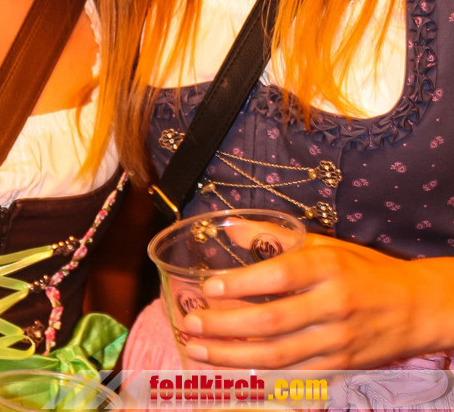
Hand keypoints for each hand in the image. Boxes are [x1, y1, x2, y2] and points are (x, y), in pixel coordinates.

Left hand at [182, 233, 453, 369]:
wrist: (414, 308)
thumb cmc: (362, 269)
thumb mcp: (324, 244)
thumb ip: (276, 236)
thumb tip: (231, 228)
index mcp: (328, 267)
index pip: (279, 275)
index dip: (241, 283)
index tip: (208, 286)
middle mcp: (333, 305)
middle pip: (271, 321)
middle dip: (224, 325)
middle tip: (191, 323)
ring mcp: (337, 342)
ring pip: (277, 355)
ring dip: (232, 356)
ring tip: (198, 350)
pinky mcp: (339, 368)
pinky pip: (292, 375)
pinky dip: (259, 376)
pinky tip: (231, 371)